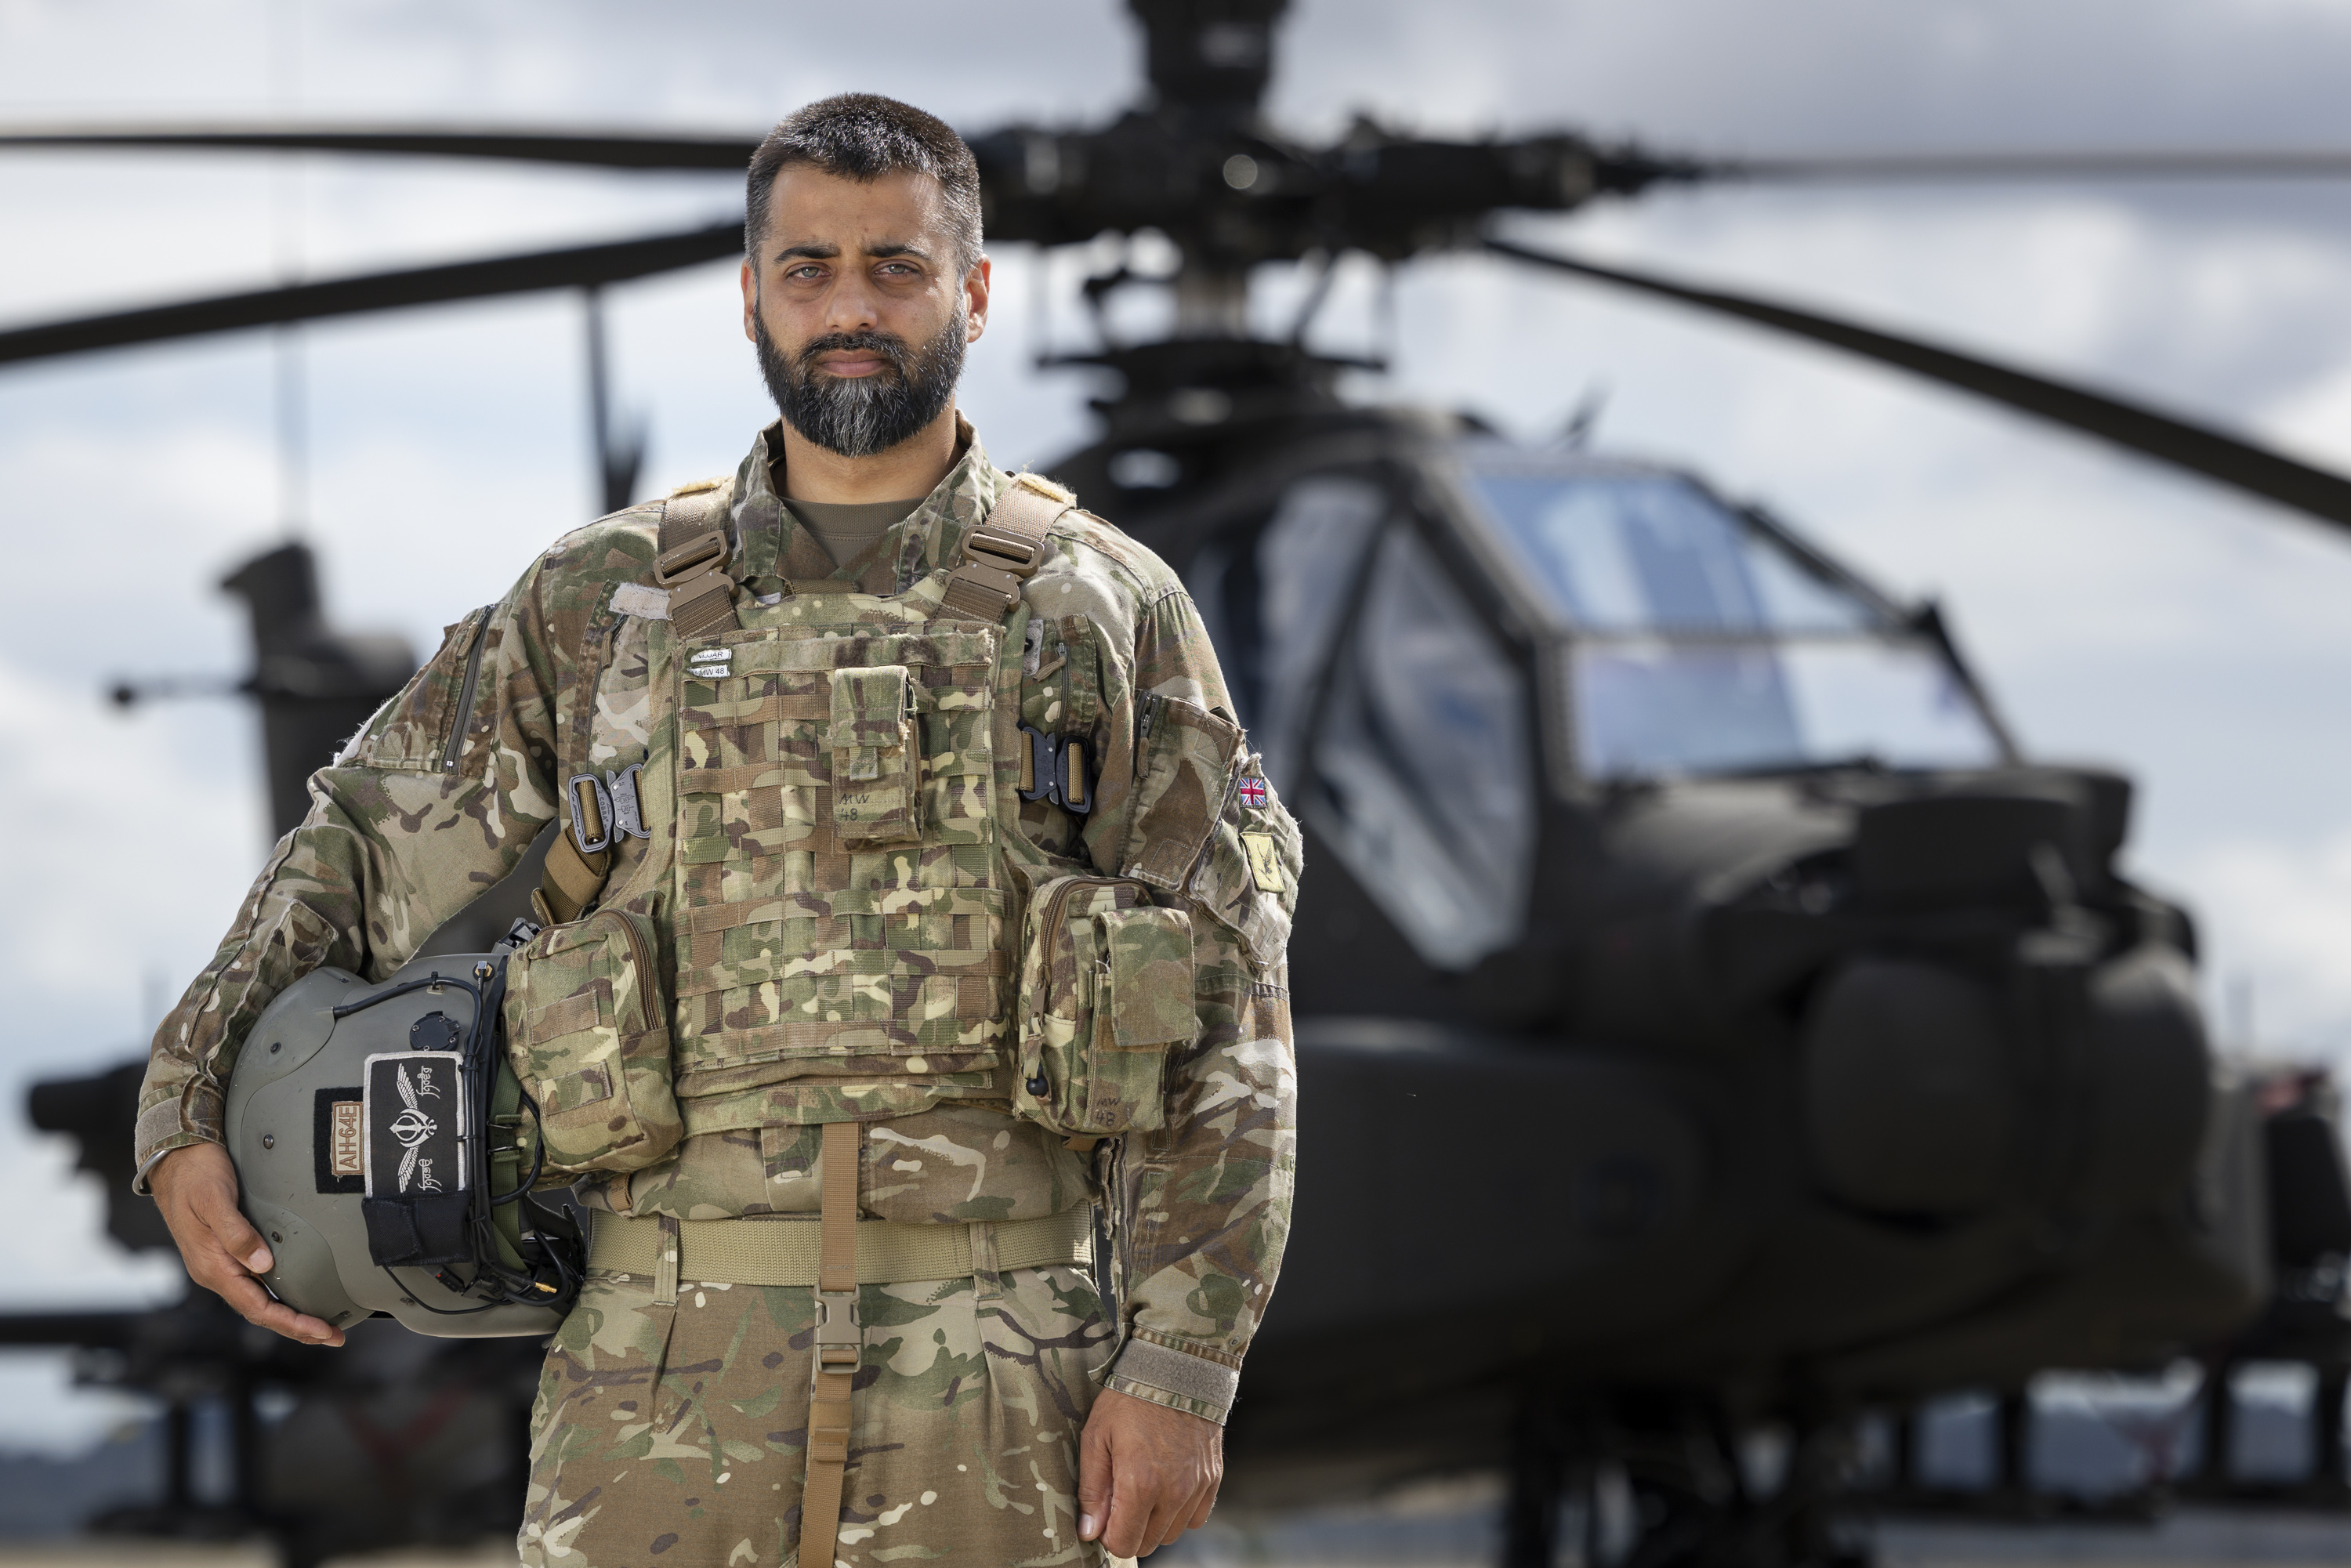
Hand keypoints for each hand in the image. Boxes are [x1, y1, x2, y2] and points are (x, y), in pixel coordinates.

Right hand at [151, 1142, 344, 1346]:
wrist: (174, 1156)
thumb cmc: (195, 1175)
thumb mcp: (214, 1200)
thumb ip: (236, 1233)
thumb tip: (262, 1263)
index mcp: (212, 1266)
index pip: (257, 1307)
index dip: (291, 1323)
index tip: (321, 1331)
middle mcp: (215, 1270)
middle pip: (260, 1311)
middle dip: (297, 1327)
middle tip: (334, 1336)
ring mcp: (219, 1263)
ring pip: (258, 1299)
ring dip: (289, 1315)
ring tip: (320, 1325)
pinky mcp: (225, 1251)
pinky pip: (254, 1283)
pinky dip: (277, 1296)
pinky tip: (293, 1296)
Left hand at [1076, 1386, 1222, 1557]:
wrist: (1177, 1366)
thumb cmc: (1130, 1398)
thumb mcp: (1097, 1437)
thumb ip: (1092, 1490)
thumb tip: (1089, 1532)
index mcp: (1140, 1484)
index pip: (1124, 1543)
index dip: (1108, 1535)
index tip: (1104, 1513)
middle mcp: (1173, 1492)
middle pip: (1148, 1543)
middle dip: (1130, 1529)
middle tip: (1121, 1496)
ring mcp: (1197, 1486)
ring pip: (1171, 1533)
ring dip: (1154, 1522)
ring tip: (1144, 1487)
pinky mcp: (1212, 1478)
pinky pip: (1195, 1518)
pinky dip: (1180, 1511)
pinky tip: (1167, 1486)